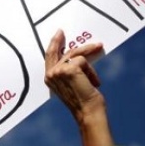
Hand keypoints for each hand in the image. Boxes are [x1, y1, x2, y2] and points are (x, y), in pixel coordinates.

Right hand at [45, 29, 113, 145]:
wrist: (88, 112)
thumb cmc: (83, 101)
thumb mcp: (72, 83)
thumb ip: (69, 70)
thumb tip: (77, 54)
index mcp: (49, 78)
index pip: (49, 56)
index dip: (54, 44)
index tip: (59, 33)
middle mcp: (51, 74)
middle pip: (62, 51)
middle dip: (70, 42)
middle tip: (70, 33)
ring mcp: (59, 71)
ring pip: (76, 54)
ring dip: (89, 66)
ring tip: (95, 78)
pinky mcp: (70, 69)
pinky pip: (84, 60)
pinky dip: (91, 72)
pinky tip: (94, 83)